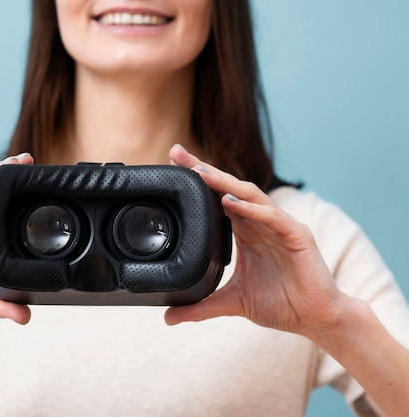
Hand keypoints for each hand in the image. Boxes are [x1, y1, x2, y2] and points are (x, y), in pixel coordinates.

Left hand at [166, 145, 343, 339]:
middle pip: (229, 188)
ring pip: (250, 196)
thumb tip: (167, 319)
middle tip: (178, 154)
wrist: (316, 320)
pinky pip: (273, 217)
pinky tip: (231, 202)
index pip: (217, 198)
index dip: (197, 182)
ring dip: (224, 183)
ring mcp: (279, 226)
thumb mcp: (231, 303)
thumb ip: (200, 308)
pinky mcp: (297, 236)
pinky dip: (252, 209)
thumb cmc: (279, 304)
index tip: (172, 166)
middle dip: (204, 170)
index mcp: (244, 231)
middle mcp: (260, 223)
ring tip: (199, 173)